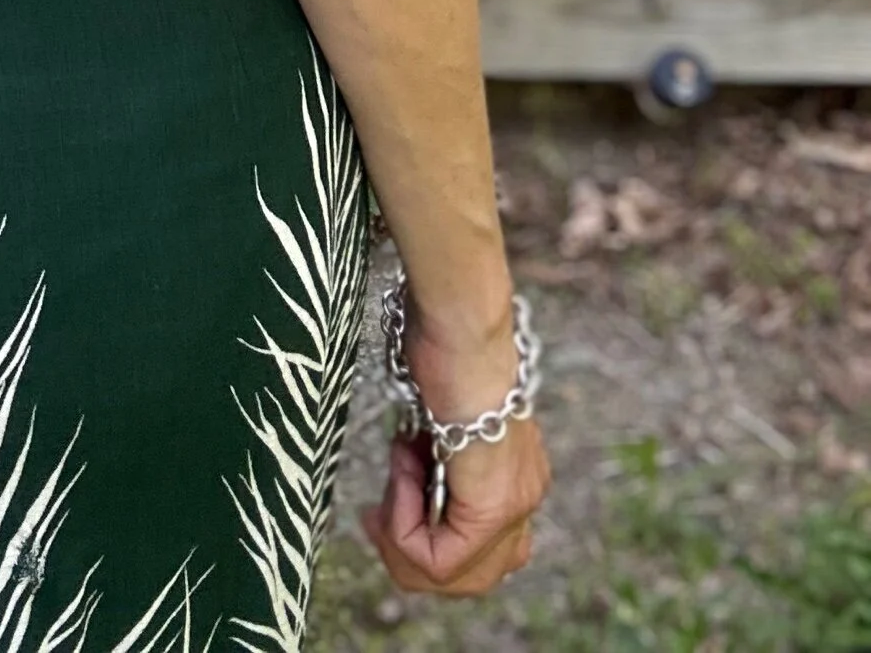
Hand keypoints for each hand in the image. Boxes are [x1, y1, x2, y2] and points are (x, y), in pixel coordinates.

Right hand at [359, 306, 550, 596]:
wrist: (460, 324)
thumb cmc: (443, 345)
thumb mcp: (436, 413)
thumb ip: (433, 454)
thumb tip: (410, 472)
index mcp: (514, 474)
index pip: (478, 551)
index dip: (422, 538)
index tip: (385, 498)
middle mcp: (524, 496)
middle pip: (471, 579)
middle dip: (411, 556)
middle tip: (378, 515)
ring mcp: (514, 504)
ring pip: (458, 579)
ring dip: (406, 542)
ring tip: (394, 484)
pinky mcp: (493, 505)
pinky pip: (442, 559)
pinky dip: (405, 529)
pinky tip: (402, 476)